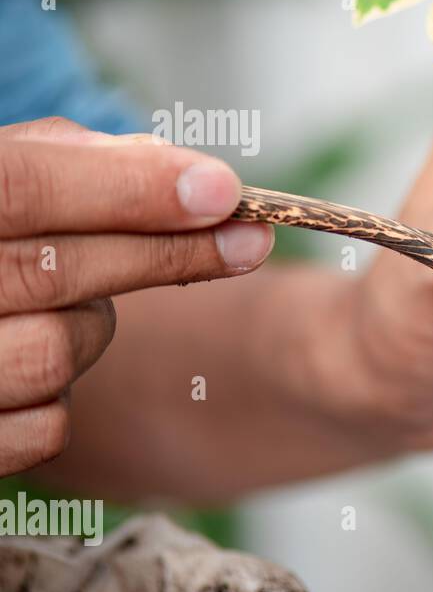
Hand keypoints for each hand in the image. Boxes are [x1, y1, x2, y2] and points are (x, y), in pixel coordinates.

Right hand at [0, 117, 272, 474]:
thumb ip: (68, 162)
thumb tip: (187, 178)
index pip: (23, 188)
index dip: (127, 188)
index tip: (223, 190)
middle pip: (55, 273)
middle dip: (167, 253)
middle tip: (250, 240)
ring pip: (56, 354)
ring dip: (90, 328)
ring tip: (65, 304)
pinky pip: (45, 430)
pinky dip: (59, 401)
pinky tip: (32, 365)